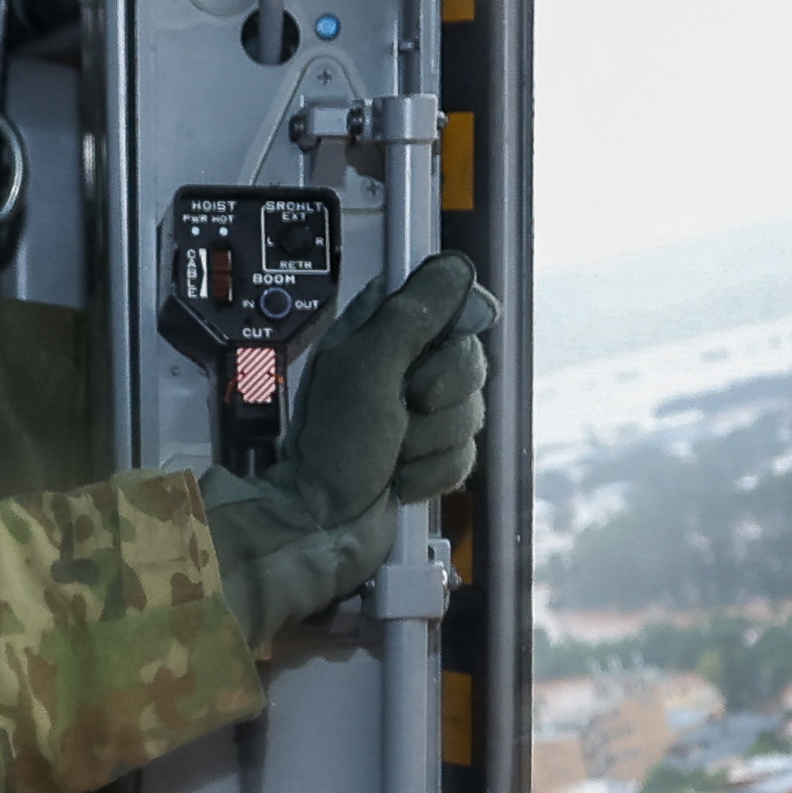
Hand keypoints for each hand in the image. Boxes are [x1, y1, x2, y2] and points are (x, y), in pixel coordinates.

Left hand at [207, 255, 496, 647]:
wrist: (319, 525)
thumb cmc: (330, 445)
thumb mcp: (367, 367)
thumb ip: (414, 314)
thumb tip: (457, 267)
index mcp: (382, 331)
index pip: (448, 300)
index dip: (455, 322)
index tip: (437, 347)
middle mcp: (404, 366)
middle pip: (470, 360)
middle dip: (439, 396)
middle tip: (401, 408)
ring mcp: (420, 415)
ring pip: (472, 412)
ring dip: (431, 442)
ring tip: (392, 451)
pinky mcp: (431, 457)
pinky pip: (466, 456)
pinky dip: (432, 474)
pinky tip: (399, 479)